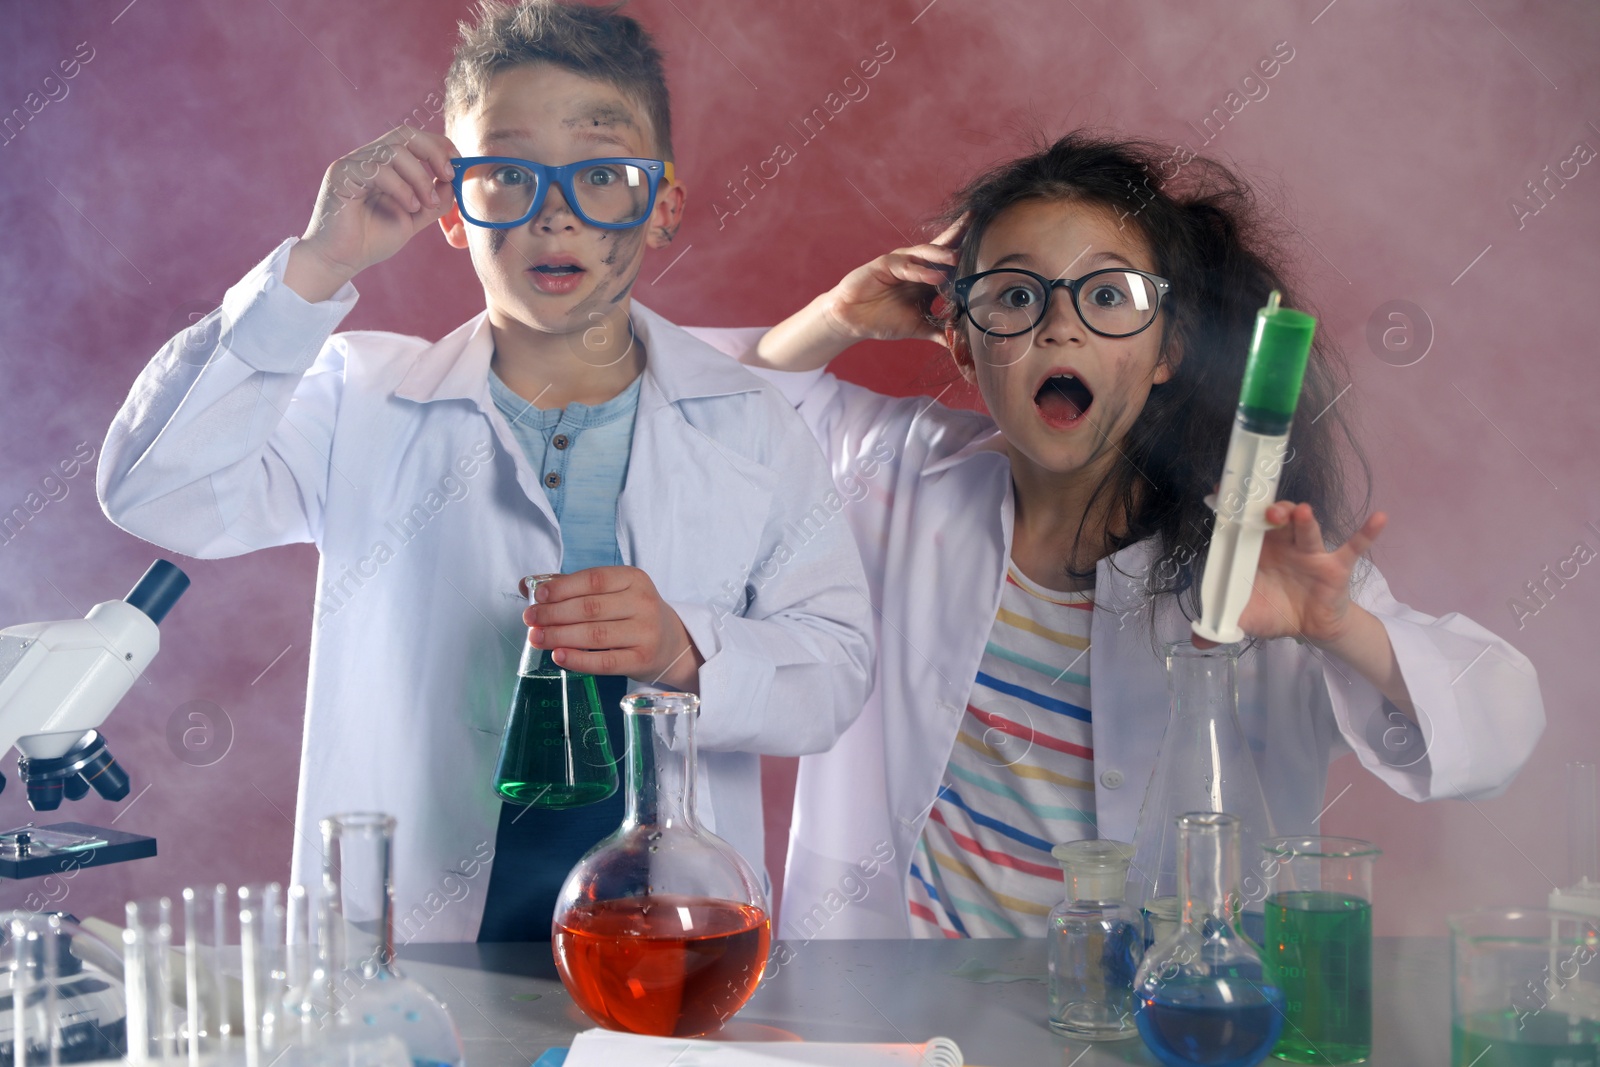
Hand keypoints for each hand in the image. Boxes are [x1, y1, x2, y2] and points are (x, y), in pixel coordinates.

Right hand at [284, 126, 458, 301]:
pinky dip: (401, 188)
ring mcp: (352, 164)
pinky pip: (378, 170)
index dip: (439, 146)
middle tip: (449, 176)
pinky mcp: (342, 175)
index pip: (413, 138)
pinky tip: (409, 207)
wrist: (341, 260)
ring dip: (420, 178)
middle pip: (406, 134)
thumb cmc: (371, 240)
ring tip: (426, 204)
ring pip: (395, 152)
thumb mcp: (413, 218)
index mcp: (383, 164)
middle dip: (434, 153)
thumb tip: (455, 182)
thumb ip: (434, 200)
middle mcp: (367, 158)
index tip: (458, 166)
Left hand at [522, 567, 703, 691]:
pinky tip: (558, 656)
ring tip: (536, 638)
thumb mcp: (612, 592)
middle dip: (554, 614)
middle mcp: (643, 603)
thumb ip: (572, 586)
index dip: (562, 588)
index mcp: (634, 578)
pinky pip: (604, 662)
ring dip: (560, 636)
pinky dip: (578, 660)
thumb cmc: (632, 613)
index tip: (538, 596)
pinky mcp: (642, 660)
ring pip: (594, 635)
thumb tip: (526, 585)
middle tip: (530, 619)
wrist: (671, 643)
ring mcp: (645, 632)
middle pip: (590, 608)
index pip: (593, 580)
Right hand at [815, 215, 966, 344]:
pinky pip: (905, 265)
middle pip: (941, 246)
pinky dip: (920, 270)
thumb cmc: (883, 320)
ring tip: (957, 257)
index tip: (989, 240)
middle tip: (977, 221)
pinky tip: (934, 277)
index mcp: (927, 277)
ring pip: (925, 253)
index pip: (951, 259)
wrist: (853, 320)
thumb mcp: (919, 327)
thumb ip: (941, 333)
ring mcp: (901, 262)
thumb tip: (964, 347)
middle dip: (958, 234)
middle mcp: (916, 265)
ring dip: (941, 255)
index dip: (967, 248)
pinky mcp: (884, 265)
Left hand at [1194, 502, 1387, 648]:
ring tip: (1300, 511)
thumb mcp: (1246, 620)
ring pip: (1306, 529)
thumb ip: (1221, 626)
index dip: (1234, 509)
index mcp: (1257, 551)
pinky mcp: (1335, 566)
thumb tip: (1197, 641)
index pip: (1244, 525)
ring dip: (1304, 519)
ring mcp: (1310, 553)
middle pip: (1276, 520)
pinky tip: (1379, 517)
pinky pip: (1353, 547)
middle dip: (1271, 511)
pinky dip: (1366, 533)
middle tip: (1266, 510)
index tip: (1220, 488)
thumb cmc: (1275, 611)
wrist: (1311, 627)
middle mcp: (1282, 545)